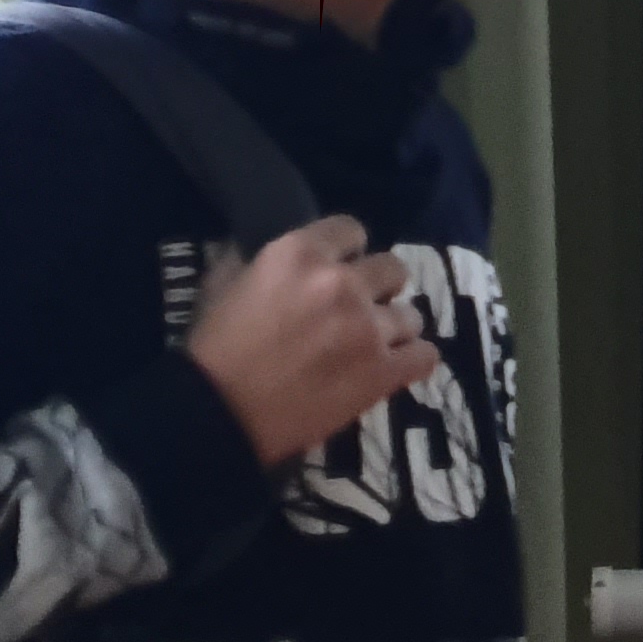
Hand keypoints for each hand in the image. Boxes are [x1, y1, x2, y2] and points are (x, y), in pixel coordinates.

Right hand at [186, 216, 438, 464]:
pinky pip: (426, 356)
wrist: (219, 411)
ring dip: (395, 329)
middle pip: (393, 269)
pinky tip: (397, 366)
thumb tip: (289, 256)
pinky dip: (414, 360)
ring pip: (412, 315)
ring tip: (373, 346)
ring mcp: (368, 328)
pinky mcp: (383, 372)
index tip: (342, 268)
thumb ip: (265, 260)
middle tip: (360, 310)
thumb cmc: (215, 348)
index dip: (350, 251)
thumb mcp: (225, 281)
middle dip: (380, 288)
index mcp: (300, 254)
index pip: (352, 230)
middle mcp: (342, 283)